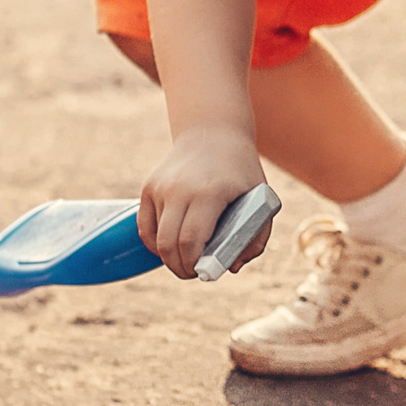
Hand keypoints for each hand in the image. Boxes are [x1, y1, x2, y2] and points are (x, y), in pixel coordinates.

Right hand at [139, 127, 267, 279]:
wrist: (212, 132)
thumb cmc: (241, 171)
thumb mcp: (260, 199)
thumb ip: (255, 236)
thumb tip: (231, 267)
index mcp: (209, 192)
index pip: (191, 240)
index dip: (194, 264)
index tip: (204, 273)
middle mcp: (179, 189)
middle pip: (169, 243)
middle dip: (180, 267)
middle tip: (193, 273)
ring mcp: (160, 188)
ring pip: (154, 238)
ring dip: (167, 256)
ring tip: (184, 260)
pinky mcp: (148, 188)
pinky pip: (145, 226)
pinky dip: (155, 243)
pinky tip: (170, 247)